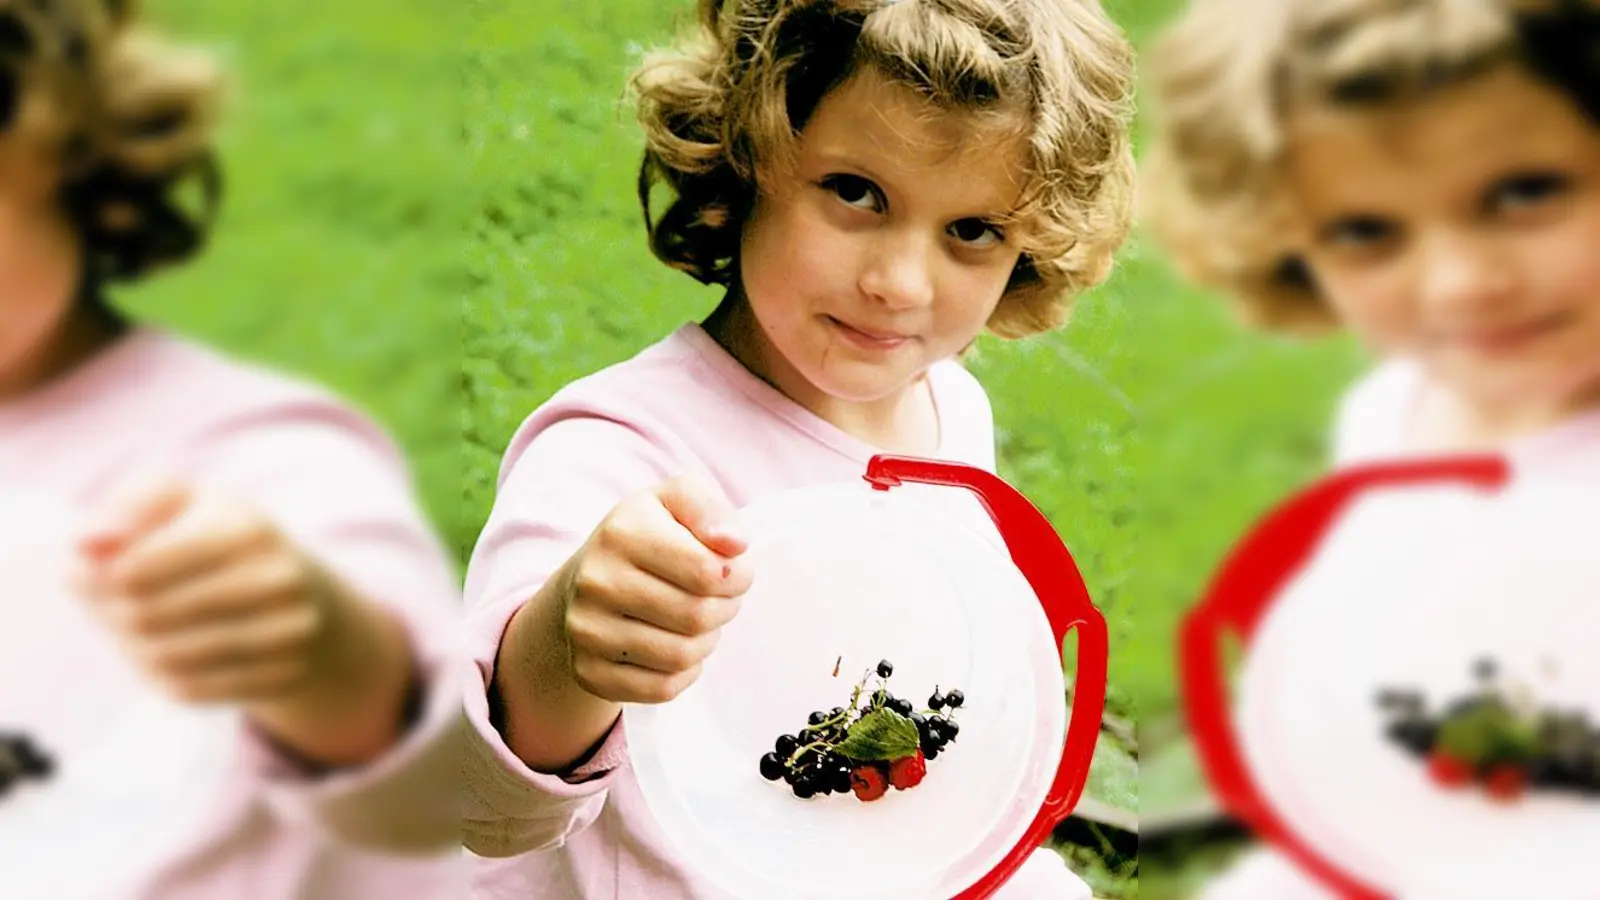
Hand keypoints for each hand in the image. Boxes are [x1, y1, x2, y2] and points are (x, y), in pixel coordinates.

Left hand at [75, 481, 337, 705]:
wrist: (307, 597)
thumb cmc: (224, 537)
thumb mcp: (185, 501)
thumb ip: (129, 507)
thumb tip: (84, 544)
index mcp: (248, 530)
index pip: (139, 568)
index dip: (97, 577)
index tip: (87, 573)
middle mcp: (278, 581)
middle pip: (146, 615)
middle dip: (108, 613)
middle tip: (101, 604)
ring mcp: (286, 633)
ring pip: (165, 657)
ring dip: (130, 647)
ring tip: (128, 628)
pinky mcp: (279, 676)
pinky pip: (191, 690)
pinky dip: (160, 675)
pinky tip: (160, 653)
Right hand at [559, 474, 752, 704]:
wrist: (585, 579)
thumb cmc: (645, 536)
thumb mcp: (676, 502)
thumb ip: (710, 510)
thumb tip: (734, 544)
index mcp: (622, 533)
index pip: (707, 570)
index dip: (737, 576)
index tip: (734, 572)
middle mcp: (596, 582)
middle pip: (697, 616)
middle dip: (724, 609)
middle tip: (718, 598)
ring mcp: (587, 631)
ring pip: (681, 656)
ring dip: (705, 641)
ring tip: (696, 621)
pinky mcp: (589, 672)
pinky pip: (662, 688)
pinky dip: (684, 672)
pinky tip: (675, 644)